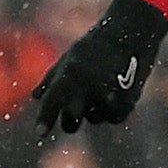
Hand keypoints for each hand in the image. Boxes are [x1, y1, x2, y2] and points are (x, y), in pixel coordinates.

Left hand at [26, 0, 167, 136]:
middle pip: (71, 122)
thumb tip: (35, 96)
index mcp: (71, 74)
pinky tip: (118, 91)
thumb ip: (51, 78)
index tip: (38, 133)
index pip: (53, 100)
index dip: (45, 118)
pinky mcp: (125, 104)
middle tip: (72, 115)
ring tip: (105, 84)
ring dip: (95, 109)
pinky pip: (113, 118)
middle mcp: (87, 87)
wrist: (132, 34)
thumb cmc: (97, 45)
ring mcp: (107, 97)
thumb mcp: (70, 56)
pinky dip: (113, 109)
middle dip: (70, 120)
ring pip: (94, 119)